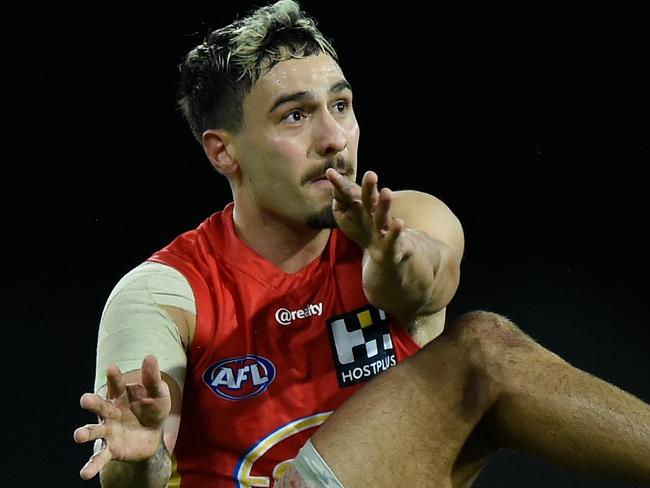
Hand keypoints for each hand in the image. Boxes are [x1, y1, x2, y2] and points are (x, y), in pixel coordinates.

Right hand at [73, 355, 170, 479]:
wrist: (153, 436)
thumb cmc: (153, 409)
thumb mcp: (158, 394)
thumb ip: (152, 379)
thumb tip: (150, 357)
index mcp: (121, 396)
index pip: (116, 384)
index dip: (114, 376)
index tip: (112, 367)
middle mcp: (110, 412)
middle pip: (98, 406)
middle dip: (91, 403)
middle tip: (84, 400)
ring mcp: (108, 431)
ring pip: (93, 431)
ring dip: (85, 433)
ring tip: (78, 436)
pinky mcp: (111, 449)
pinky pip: (99, 458)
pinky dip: (91, 466)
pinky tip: (84, 474)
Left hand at [326, 169, 413, 264]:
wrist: (388, 250)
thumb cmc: (363, 228)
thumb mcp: (345, 214)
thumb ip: (340, 198)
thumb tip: (333, 181)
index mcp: (360, 205)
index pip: (349, 193)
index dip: (340, 185)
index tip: (329, 173)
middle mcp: (373, 213)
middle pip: (370, 199)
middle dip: (369, 188)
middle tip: (370, 174)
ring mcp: (383, 227)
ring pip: (383, 215)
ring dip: (385, 204)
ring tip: (386, 191)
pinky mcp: (391, 243)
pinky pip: (393, 237)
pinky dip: (395, 231)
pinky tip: (399, 223)